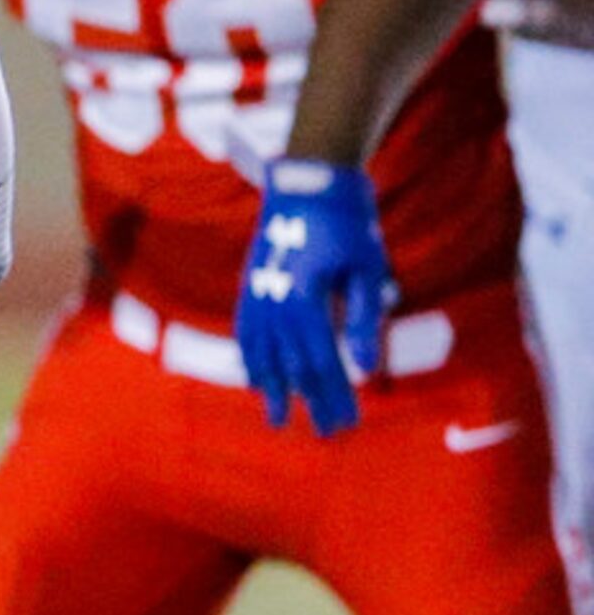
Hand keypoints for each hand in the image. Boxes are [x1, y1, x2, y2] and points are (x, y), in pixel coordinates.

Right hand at [234, 158, 396, 434]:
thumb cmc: (348, 223)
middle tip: (325, 432)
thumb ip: (364, 320)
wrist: (306, 182)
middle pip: (292, 364)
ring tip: (278, 419)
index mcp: (305, 299)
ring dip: (272, 389)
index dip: (335, 395)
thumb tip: (364, 368)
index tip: (348, 422)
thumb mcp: (369, 269)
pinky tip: (254, 378)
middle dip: (310, 400)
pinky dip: (250, 360)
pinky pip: (245, 333)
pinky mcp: (250, 286)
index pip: (322, 361)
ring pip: (261, 354)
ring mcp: (256, 295)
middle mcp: (274, 303)